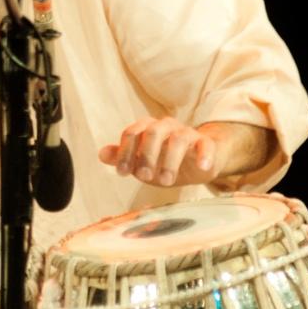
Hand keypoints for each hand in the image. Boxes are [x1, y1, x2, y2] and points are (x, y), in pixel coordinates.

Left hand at [98, 117, 221, 186]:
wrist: (197, 163)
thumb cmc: (164, 161)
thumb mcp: (141, 163)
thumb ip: (122, 158)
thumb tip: (101, 154)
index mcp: (147, 128)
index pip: (131, 133)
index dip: (124, 152)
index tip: (122, 173)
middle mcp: (166, 126)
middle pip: (153, 132)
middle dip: (146, 155)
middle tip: (145, 177)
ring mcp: (187, 133)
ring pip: (178, 139)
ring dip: (170, 161)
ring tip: (166, 182)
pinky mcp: (205, 143)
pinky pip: (205, 145)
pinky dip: (204, 156)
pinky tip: (202, 167)